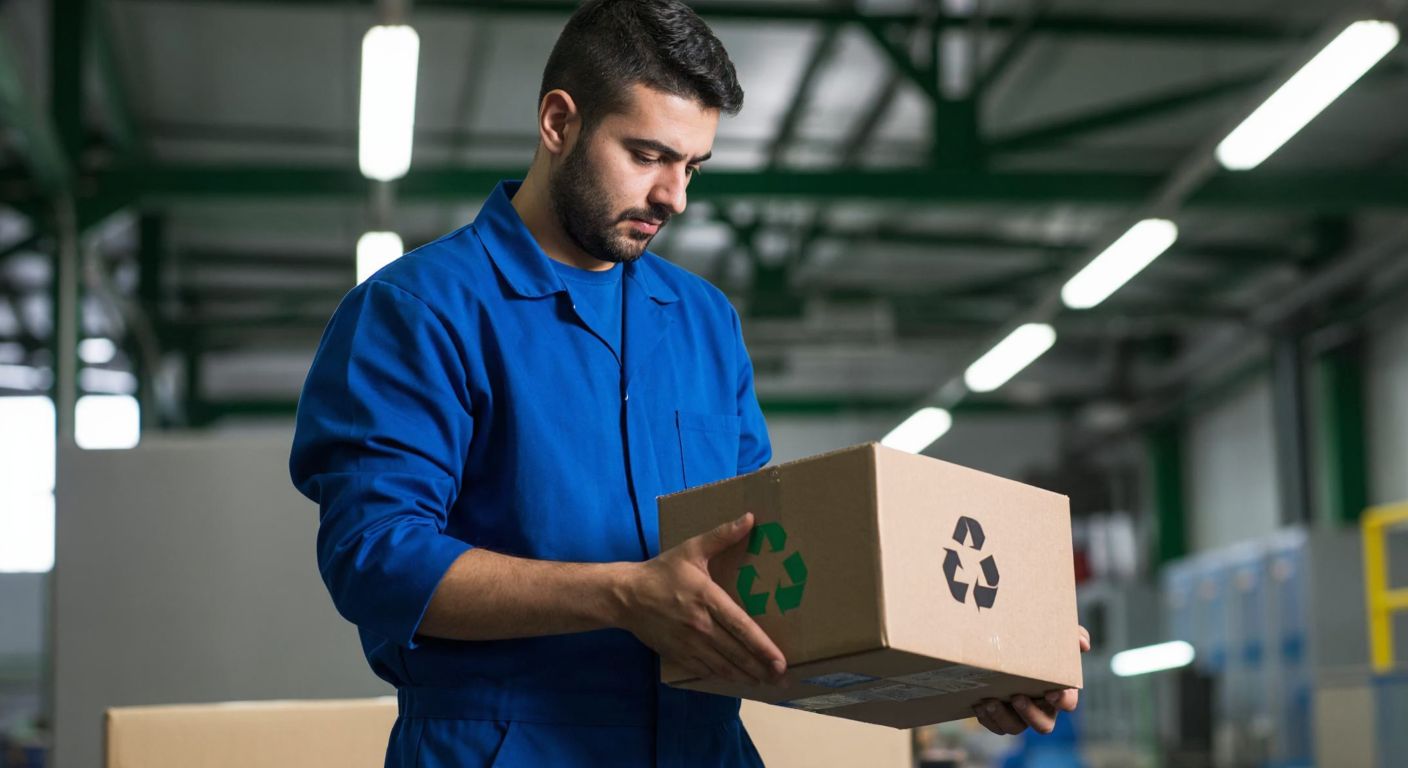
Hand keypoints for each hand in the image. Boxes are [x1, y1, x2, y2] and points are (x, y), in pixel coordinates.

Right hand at [619, 512, 787, 685]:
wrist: (625, 596)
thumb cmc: (662, 572)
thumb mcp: (691, 549)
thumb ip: (721, 536)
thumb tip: (749, 518)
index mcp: (707, 598)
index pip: (741, 626)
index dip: (762, 646)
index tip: (780, 660)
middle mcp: (700, 624)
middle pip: (736, 652)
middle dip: (760, 668)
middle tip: (781, 679)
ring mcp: (688, 643)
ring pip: (722, 665)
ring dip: (745, 676)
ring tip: (765, 683)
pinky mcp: (678, 654)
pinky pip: (705, 669)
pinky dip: (723, 676)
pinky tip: (737, 680)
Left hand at [972, 624, 1090, 735]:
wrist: (1005, 644)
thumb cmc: (1037, 641)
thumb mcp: (1056, 634)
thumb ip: (1073, 635)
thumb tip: (1083, 644)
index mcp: (1058, 690)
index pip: (1068, 704)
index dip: (1063, 701)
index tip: (1051, 692)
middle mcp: (1041, 707)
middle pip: (1044, 726)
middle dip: (1030, 714)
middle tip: (1017, 697)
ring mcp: (1020, 715)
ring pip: (1016, 728)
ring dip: (1003, 718)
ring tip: (990, 702)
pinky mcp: (1001, 716)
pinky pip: (996, 727)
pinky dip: (987, 719)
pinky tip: (978, 705)